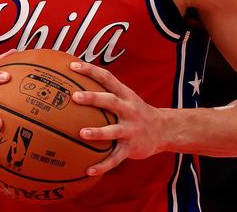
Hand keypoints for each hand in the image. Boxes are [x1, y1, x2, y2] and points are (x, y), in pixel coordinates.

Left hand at [69, 61, 165, 175]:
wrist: (163, 130)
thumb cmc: (135, 111)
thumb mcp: (125, 96)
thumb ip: (107, 90)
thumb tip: (77, 82)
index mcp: (125, 94)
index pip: (107, 77)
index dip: (90, 70)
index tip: (72, 65)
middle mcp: (128, 109)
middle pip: (110, 101)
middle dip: (93, 98)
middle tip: (75, 97)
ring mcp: (131, 129)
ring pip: (114, 130)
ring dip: (98, 132)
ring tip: (82, 134)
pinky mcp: (132, 147)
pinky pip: (116, 158)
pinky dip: (103, 165)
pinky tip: (88, 170)